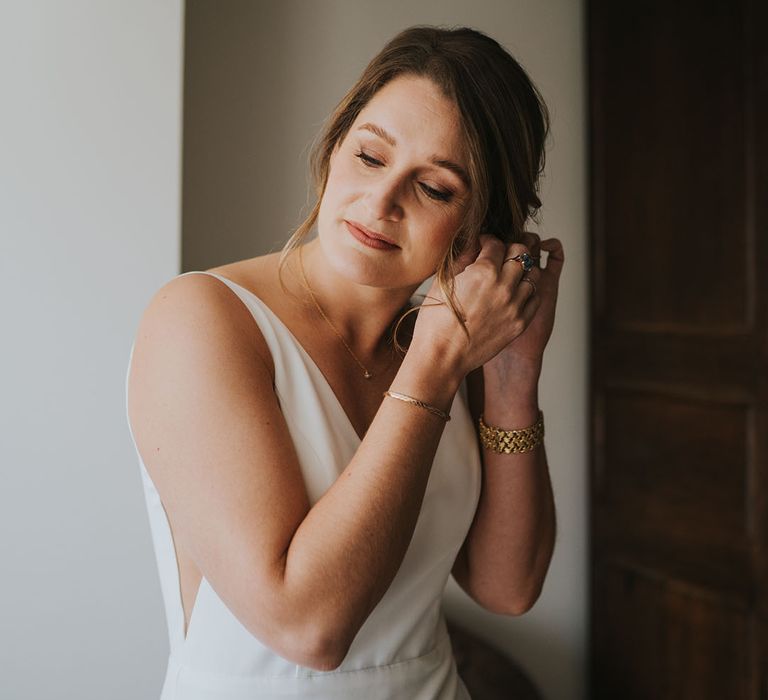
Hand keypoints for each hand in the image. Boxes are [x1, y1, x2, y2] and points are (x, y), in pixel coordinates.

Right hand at [411, 232, 561, 377]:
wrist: (442, 356)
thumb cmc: (436, 320)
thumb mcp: (444, 282)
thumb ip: (463, 258)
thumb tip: (473, 244)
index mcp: (483, 272)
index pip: (497, 243)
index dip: (488, 241)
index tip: (484, 245)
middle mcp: (504, 286)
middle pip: (521, 253)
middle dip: (510, 250)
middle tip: (499, 258)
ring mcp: (515, 306)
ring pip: (533, 274)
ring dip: (522, 271)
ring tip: (509, 276)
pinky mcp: (520, 323)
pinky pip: (535, 298)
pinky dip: (528, 292)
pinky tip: (514, 294)